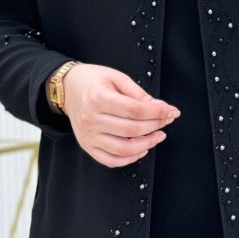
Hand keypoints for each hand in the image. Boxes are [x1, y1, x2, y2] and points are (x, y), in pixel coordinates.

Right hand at [61, 63, 179, 167]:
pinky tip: (141, 149)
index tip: (171, 111)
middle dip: (156, 126)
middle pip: (132, 129)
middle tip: (167, 121)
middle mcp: (91, 119)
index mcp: (98, 98)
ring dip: (146, 144)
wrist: (67, 88)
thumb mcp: (116, 77)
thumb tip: (159, 107)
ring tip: (158, 136)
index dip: (157, 112)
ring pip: (123, 149)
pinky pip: (110, 160)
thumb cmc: (92, 80)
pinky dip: (129, 159)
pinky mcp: (87, 145)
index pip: (135, 110)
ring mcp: (88, 135)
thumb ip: (138, 93)